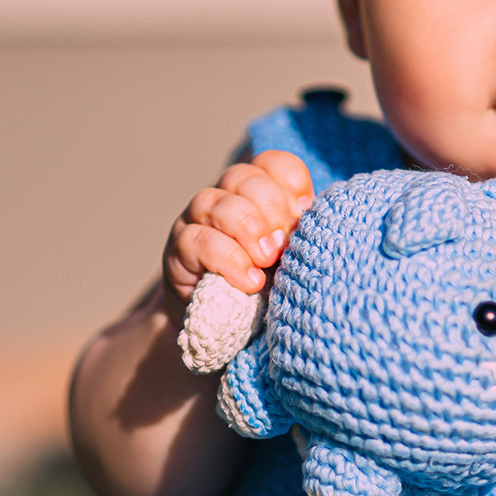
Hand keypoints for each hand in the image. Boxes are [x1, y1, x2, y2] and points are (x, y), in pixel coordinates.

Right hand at [162, 151, 313, 324]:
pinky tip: (249, 281)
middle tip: (283, 246)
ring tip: (267, 261)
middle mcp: (225, 198)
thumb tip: (316, 218)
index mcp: (259, 193)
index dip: (291, 184)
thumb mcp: (293, 258)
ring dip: (248, 229)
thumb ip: (302, 235)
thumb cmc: (269, 288)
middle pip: (244, 178)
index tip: (305, 216)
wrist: (230, 330)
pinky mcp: (179, 250)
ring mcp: (197, 220)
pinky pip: (198, 240)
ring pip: (217, 203)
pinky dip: (228, 259)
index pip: (273, 164)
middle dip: (271, 209)